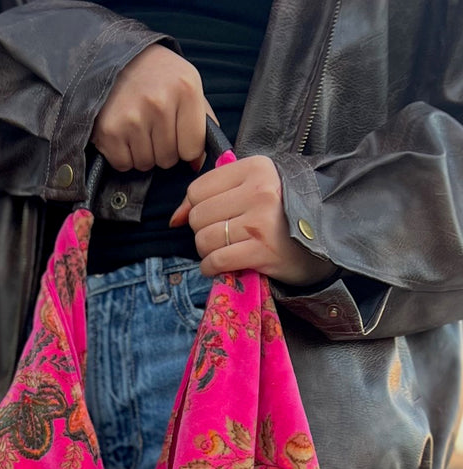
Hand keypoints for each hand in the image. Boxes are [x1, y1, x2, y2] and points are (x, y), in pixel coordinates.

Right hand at [91, 45, 216, 171]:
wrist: (115, 56)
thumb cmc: (158, 76)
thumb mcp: (188, 85)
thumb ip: (202, 124)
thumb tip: (197, 164)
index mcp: (186, 89)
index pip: (193, 149)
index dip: (185, 146)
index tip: (176, 130)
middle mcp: (159, 103)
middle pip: (168, 159)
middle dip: (162, 149)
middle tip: (153, 124)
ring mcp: (132, 118)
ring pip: (146, 164)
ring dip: (142, 152)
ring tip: (137, 125)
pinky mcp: (109, 131)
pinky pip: (123, 164)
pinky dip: (123, 155)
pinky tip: (122, 132)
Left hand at [170, 155, 337, 285]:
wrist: (326, 237)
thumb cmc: (285, 212)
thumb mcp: (255, 188)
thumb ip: (214, 193)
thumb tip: (175, 218)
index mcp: (256, 168)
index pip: (198, 189)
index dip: (194, 208)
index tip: (208, 217)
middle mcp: (258, 191)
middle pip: (198, 216)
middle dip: (202, 231)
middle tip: (221, 235)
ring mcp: (260, 222)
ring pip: (204, 239)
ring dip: (207, 251)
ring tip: (225, 249)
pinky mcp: (261, 251)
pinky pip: (216, 260)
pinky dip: (211, 267)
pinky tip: (220, 266)